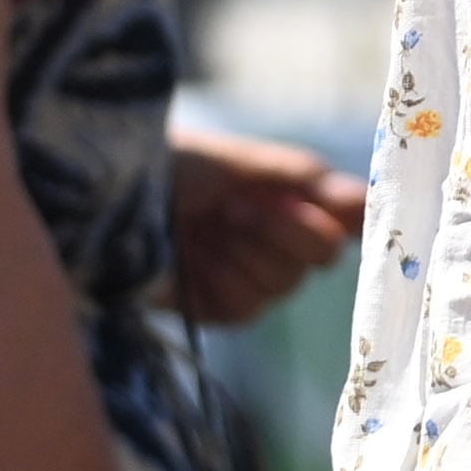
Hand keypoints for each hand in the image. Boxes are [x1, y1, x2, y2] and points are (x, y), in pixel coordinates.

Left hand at [167, 129, 367, 325]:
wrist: (103, 199)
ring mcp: (244, 275)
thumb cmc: (171, 167)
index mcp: (284, 196)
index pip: (341, 216)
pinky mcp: (212, 307)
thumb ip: (303, 179)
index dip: (342, 216)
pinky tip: (194, 259)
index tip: (330, 206)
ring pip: (283, 284)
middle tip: (239, 208)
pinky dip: (221, 281)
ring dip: (246, 252)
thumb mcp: (241, 162)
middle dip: (285, 231)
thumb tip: (366, 198)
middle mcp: (271, 238)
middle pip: (321, 256)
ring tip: (208, 226)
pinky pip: (244, 307)